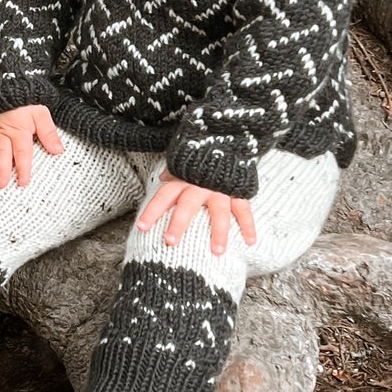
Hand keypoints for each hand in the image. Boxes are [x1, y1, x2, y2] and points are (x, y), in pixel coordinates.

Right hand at [0, 105, 63, 188]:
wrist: (10, 89)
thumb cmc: (26, 104)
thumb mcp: (41, 114)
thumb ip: (48, 133)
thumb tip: (57, 150)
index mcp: (20, 130)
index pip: (22, 152)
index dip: (23, 167)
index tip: (23, 181)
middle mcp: (5, 133)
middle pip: (3, 153)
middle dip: (2, 169)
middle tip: (3, 184)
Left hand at [135, 168, 256, 254]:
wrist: (227, 139)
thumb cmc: (198, 159)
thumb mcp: (182, 163)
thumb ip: (172, 173)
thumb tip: (162, 178)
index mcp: (182, 180)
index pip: (163, 196)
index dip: (152, 211)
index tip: (142, 227)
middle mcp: (199, 186)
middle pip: (187, 206)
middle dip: (178, 223)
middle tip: (170, 242)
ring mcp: (220, 189)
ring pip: (219, 212)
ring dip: (219, 232)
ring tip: (217, 252)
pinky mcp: (238, 192)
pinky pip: (244, 209)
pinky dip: (248, 225)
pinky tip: (250, 242)